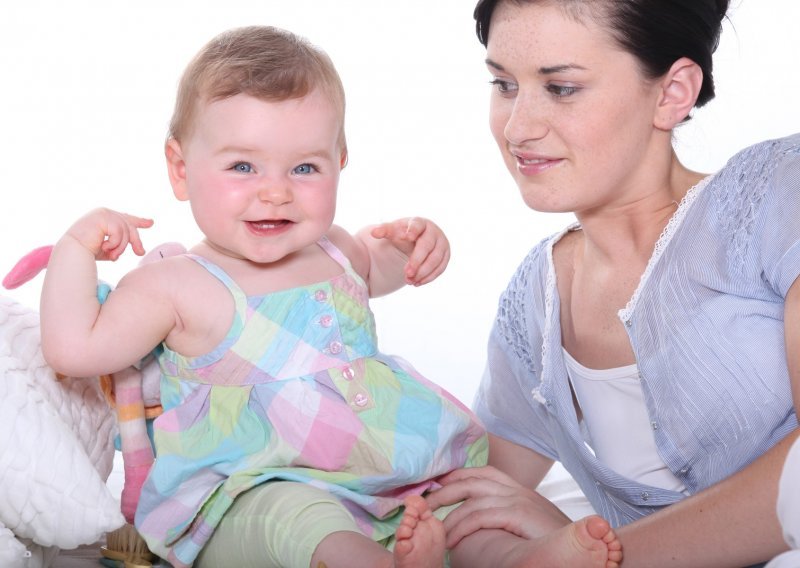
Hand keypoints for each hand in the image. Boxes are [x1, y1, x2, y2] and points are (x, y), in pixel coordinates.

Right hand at [65, 208, 153, 260]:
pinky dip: (115, 243)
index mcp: (105, 218)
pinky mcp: (102, 216)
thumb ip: (120, 245)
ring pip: (125, 230)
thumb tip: (139, 249)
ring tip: (113, 255)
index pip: (125, 218)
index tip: (151, 223)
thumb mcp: (108, 248)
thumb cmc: (86, 252)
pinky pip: (119, 232)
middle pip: (129, 225)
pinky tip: (105, 247)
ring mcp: (104, 213)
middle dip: (136, 240)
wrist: (72, 252)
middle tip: (140, 252)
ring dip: (121, 246)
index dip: (139, 221)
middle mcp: (105, 212)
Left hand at [370, 217, 449, 284]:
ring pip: (436, 260)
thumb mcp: (394, 230)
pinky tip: (417, 283)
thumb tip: (374, 232)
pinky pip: (440, 268)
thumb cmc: (404, 234)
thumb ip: (384, 230)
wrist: (418, 240)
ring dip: (423, 272)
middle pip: (427, 246)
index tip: (408, 236)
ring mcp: (442, 244)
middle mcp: (434, 232)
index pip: (417, 225)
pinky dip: (429, 277)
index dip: (413, 230)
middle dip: (417, 261)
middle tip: (407, 273)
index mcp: (420, 223)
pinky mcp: (445, 256)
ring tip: (409, 281)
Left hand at [426, 466, 570, 548]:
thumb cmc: (554, 541)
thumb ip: (507, 515)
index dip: (456, 477)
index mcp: (518, 489)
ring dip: (448, 515)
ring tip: (435, 531)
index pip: (481, 472)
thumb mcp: (528, 522)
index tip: (436, 487)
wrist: (583, 548)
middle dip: (443, 491)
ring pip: (471, 499)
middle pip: (470, 480)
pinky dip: (462, 528)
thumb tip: (482, 521)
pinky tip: (452, 540)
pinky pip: (480, 516)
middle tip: (423, 504)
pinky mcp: (519, 514)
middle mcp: (517, 489)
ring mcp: (518, 499)